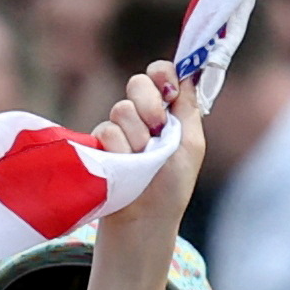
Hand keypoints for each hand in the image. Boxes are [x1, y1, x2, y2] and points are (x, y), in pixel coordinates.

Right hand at [95, 64, 206, 246]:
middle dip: (149, 103)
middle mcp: (142, 115)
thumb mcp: (190, 143)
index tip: (169, 89)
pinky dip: (121, 149)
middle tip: (157, 127)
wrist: (146, 216)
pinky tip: (126, 165)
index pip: (161, 75)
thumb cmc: (172, 184)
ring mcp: (119, 128)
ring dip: (137, 135)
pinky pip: (107, 130)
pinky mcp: (98, 142)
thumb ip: (187, 108)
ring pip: (122, 109)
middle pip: (138, 83)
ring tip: (143, 158)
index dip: (163, 74)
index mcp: (168, 113)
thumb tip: (190, 73)